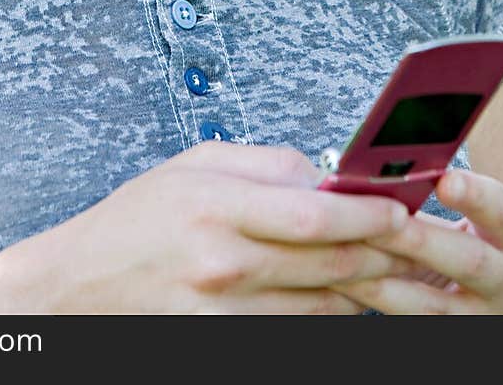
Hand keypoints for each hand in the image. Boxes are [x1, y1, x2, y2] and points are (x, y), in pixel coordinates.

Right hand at [0, 142, 414, 314]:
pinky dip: (330, 309)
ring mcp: (229, 310)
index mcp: (218, 206)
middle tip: (418, 237)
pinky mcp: (230, 339)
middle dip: (383, 251)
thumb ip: (265, 163)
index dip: (367, 214)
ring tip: (395, 265)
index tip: (402, 205)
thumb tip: (325, 174)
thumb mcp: (195, 164)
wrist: (84, 285)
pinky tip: (347, 292)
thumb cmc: (139, 216)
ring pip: (324, 302)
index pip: (313, 215)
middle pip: (329, 264)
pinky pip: (299, 325)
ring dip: (367, 284)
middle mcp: (226, 263)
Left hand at [335, 169, 502, 314]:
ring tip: (346, 258)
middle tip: (379, 222)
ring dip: (385, 283)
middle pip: (470, 260)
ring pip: (432, 305)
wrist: (485, 307)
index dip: (475, 194)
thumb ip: (435, 192)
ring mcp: (479, 318)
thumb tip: (375, 164)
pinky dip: (374, 303)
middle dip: (421, 240)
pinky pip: (409, 323)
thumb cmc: (462, 244)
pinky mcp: (449, 337)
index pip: (501, 209)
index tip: (444, 181)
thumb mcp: (469, 220)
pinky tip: (342, 287)